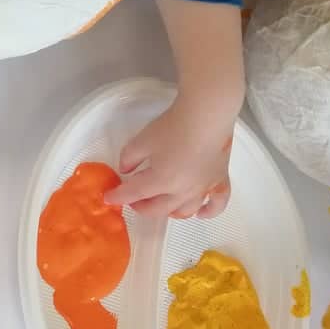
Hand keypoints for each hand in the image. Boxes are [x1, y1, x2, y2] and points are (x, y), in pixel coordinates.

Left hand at [103, 98, 233, 219]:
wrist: (207, 115)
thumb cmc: (173, 125)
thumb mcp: (142, 139)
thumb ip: (129, 157)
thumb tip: (126, 170)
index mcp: (161, 181)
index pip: (134, 194)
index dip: (119, 196)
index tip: (109, 197)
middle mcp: (182, 191)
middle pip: (158, 208)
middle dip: (142, 207)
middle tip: (134, 200)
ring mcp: (203, 188)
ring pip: (185, 211)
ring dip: (170, 211)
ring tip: (162, 204)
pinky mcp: (220, 180)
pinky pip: (216, 205)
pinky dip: (208, 212)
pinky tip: (201, 213)